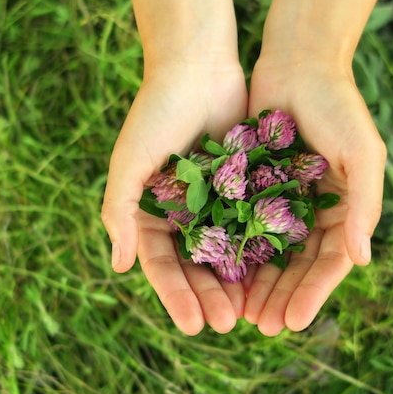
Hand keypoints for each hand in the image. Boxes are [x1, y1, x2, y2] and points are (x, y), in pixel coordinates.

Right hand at [101, 63, 247, 334]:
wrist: (198, 67)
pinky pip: (252, 224)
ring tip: (252, 311)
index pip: (162, 265)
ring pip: (228, 251)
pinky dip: (260, 249)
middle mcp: (183, 212)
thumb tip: (119, 266)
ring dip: (237, 282)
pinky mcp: (244, 187)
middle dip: (210, 296)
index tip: (191, 326)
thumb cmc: (157, 112)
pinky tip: (273, 273)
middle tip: (229, 324)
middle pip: (196, 265)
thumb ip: (121, 211)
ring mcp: (215, 201)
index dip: (175, 296)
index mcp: (152, 212)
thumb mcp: (130, 162)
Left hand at [243, 60, 386, 335]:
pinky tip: (220, 274)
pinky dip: (234, 250)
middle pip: (297, 265)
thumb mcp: (363, 155)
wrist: (299, 64)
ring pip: (267, 252)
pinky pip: (242, 224)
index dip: (313, 294)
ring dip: (256, 284)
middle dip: (281, 297)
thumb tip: (363, 262)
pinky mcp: (253, 186)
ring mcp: (282, 201)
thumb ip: (365, 207)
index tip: (292, 322)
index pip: (330, 262)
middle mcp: (313, 211)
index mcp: (344, 209)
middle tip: (262, 327)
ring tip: (240, 314)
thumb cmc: (339, 107)